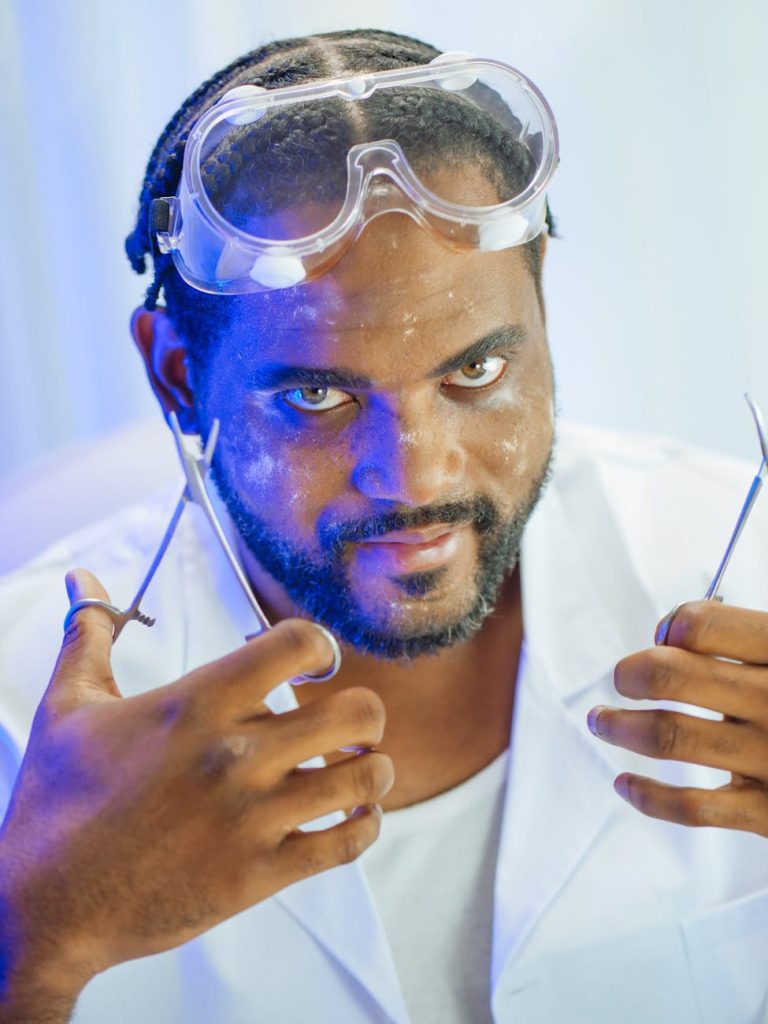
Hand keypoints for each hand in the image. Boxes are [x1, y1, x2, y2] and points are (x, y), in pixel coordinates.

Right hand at [0, 569, 391, 1002]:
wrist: (45, 909)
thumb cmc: (56, 804)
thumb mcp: (68, 707)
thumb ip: (88, 634)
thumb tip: (83, 578)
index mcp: (199, 703)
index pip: (300, 644)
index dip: (319, 647)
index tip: (313, 665)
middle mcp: (237, 754)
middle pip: (356, 711)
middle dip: (362, 714)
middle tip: (344, 725)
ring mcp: (253, 817)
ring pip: (365, 778)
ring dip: (372, 770)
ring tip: (355, 769)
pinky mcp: (259, 875)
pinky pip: (348, 844)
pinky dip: (364, 826)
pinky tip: (351, 817)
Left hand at [587, 600, 767, 836]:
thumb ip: (749, 637)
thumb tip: (671, 631)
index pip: (704, 624)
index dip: (671, 626)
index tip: (663, 637)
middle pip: (675, 674)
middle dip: (632, 673)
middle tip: (621, 678)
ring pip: (671, 736)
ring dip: (622, 727)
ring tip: (602, 722)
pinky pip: (694, 808)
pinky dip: (649, 797)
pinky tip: (626, 783)